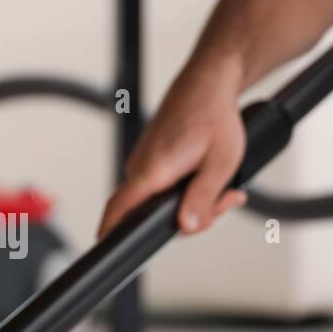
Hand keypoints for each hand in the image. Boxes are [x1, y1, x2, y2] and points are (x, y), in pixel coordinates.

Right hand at [98, 69, 248, 237]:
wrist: (208, 83)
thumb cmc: (214, 116)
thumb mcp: (221, 163)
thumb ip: (202, 199)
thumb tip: (186, 226)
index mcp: (153, 170)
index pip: (119, 208)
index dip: (111, 231)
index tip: (107, 248)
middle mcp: (140, 167)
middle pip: (152, 213)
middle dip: (191, 216)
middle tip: (225, 199)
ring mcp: (143, 163)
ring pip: (161, 201)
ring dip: (193, 201)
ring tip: (222, 185)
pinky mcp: (150, 159)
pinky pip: (161, 187)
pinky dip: (186, 188)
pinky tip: (207, 176)